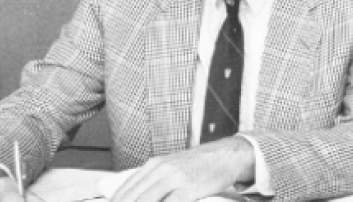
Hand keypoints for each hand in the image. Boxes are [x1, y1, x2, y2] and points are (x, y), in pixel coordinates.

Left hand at [111, 137, 254, 201]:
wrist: (227, 155)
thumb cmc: (200, 165)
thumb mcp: (172, 167)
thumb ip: (154, 180)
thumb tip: (136, 196)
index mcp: (154, 164)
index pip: (125, 190)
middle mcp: (161, 169)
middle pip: (133, 198)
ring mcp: (175, 178)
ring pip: (147, 200)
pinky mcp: (189, 187)